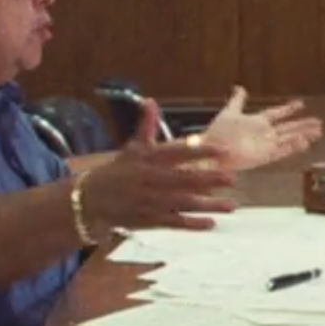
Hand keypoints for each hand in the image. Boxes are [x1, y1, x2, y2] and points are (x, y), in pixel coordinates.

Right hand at [83, 100, 239, 231]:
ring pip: (184, 203)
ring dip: (209, 205)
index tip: (222, 150)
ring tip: (232, 205)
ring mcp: (151, 201)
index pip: (178, 153)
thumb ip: (146, 126)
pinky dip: (192, 224)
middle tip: (233, 178)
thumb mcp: (132, 147)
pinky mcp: (150, 219)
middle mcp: (151, 180)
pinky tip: (211, 223)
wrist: (91, 199)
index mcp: (149, 159)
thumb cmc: (118, 170)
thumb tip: (150, 101)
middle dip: (210, 179)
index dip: (200, 152)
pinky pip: (175, 222)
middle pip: (185, 179)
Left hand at [201, 87, 323, 171]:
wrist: (211, 150)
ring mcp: (265, 145)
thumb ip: (237, 100)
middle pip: (288, 128)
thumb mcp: (229, 112)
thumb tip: (239, 87)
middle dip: (303, 125)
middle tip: (318, 123)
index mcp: (256, 121)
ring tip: (317, 132)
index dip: (288, 109)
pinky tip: (305, 143)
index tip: (300, 104)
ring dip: (303, 135)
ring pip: (289, 139)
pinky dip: (294, 147)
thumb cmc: (217, 133)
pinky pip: (282, 151)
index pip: (277, 113)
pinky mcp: (264, 156)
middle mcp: (264, 133)